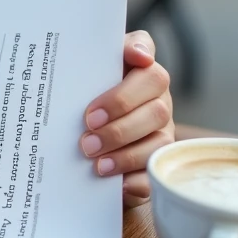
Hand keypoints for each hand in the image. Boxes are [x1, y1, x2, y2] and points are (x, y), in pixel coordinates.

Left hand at [80, 30, 173, 207]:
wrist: (77, 135)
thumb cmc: (80, 97)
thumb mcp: (81, 75)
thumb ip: (91, 58)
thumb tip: (130, 53)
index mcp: (141, 76)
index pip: (148, 62)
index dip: (142, 57)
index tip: (134, 60)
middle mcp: (157, 102)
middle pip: (156, 109)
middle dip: (121, 124)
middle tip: (87, 135)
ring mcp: (160, 134)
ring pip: (158, 143)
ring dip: (126, 154)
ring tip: (95, 162)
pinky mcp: (153, 165)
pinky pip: (155, 175)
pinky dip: (136, 180)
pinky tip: (116, 184)